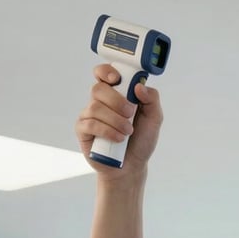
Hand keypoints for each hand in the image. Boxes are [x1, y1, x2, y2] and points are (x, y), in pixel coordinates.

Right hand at [75, 64, 163, 180]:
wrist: (132, 166)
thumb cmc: (141, 140)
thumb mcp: (154, 119)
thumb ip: (152, 99)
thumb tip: (139, 86)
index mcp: (117, 93)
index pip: (103, 73)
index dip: (106, 71)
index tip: (117, 79)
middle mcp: (101, 101)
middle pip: (98, 89)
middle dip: (116, 101)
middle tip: (130, 114)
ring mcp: (90, 115)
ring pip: (95, 107)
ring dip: (115, 120)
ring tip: (127, 132)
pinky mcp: (83, 130)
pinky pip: (90, 124)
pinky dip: (107, 131)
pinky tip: (118, 139)